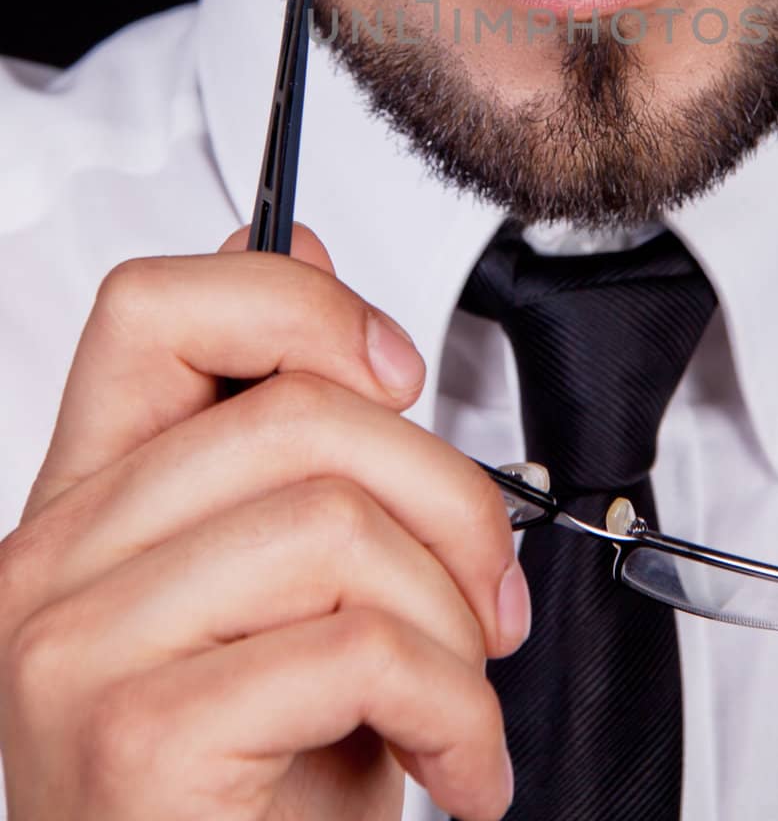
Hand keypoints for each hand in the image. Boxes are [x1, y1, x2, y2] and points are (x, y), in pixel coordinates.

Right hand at [0, 224, 525, 820]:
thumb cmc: (255, 793)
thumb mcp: (282, 587)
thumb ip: (280, 427)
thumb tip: (297, 247)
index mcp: (90, 504)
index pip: (153, 309)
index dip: (294, 300)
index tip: (392, 372)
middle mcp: (55, 563)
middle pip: (295, 411)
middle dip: (449, 496)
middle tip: (487, 590)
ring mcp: (77, 650)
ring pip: (336, 522)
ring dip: (453, 619)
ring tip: (461, 691)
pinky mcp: (135, 740)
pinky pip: (357, 648)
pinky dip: (454, 709)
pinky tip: (455, 763)